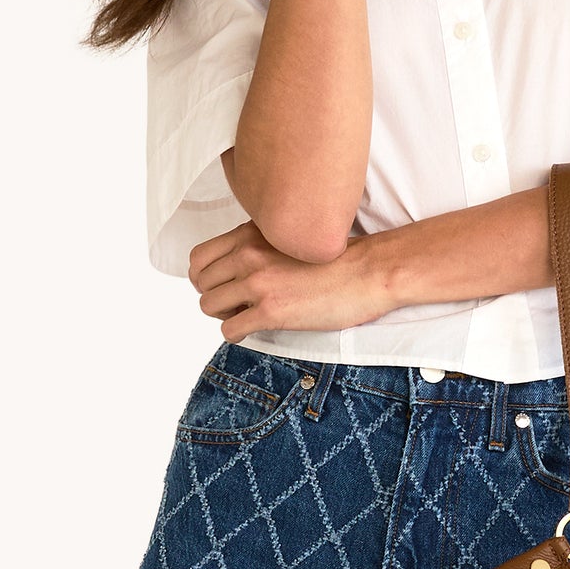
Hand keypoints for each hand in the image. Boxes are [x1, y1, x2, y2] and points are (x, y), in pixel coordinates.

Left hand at [187, 221, 392, 343]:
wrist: (370, 272)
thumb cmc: (340, 257)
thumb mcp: (291, 235)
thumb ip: (261, 244)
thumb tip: (240, 266)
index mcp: (251, 233)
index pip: (199, 257)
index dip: (205, 276)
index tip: (222, 285)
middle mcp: (248, 254)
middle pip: (201, 284)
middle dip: (215, 297)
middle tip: (236, 305)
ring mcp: (258, 283)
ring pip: (209, 306)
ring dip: (224, 315)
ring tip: (246, 317)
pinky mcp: (270, 311)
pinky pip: (228, 330)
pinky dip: (236, 335)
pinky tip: (253, 331)